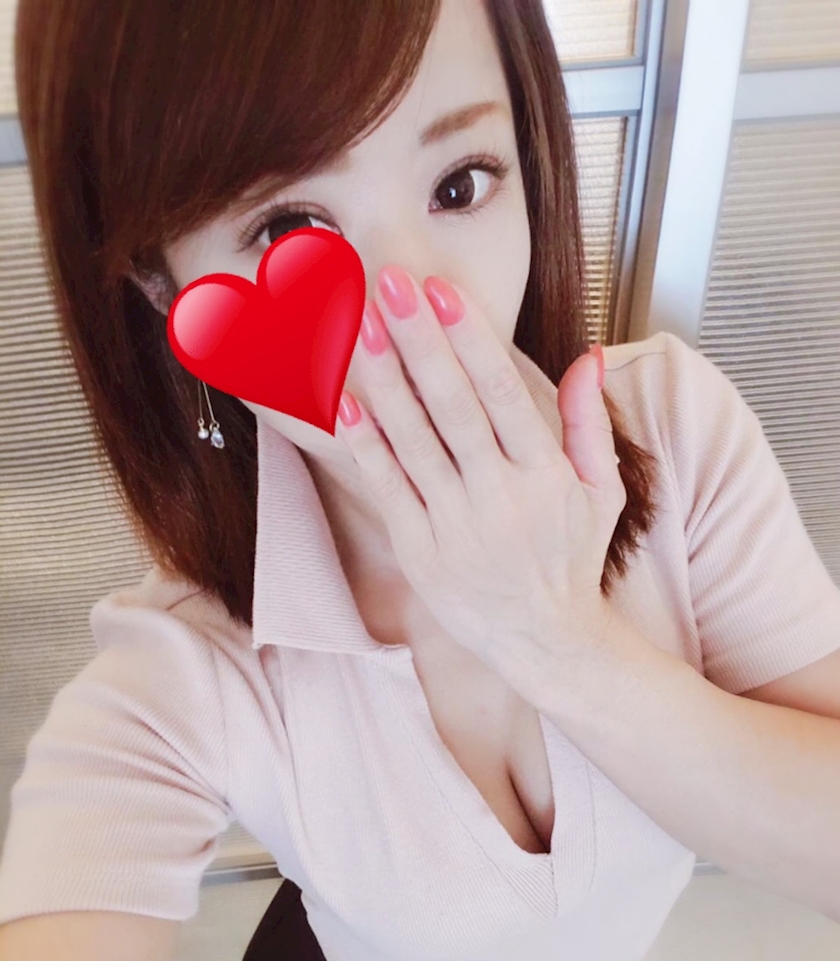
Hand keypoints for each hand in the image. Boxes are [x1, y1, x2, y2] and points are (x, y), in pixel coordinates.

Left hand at [335, 264, 625, 674]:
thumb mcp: (603, 491)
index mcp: (546, 476)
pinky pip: (388, 487)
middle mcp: (499, 497)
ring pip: (412, 440)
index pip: (503, 394)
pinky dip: (365, 444)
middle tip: (389, 284)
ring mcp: (455, 525)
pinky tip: (344, 400)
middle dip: (419, 341)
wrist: (545, 640)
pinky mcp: (420, 550)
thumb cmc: (571, 560)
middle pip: (452, 407)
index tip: (442, 292)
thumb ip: (591, 423)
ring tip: (360, 326)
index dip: (470, 340)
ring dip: (384, 379)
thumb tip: (588, 357)